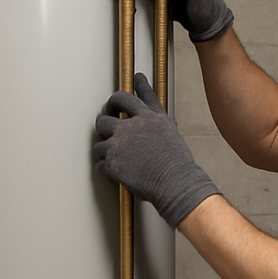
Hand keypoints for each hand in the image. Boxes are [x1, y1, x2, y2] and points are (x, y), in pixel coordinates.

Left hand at [94, 72, 220, 226]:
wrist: (176, 182)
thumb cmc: (178, 162)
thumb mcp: (171, 131)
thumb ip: (158, 118)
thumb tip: (156, 114)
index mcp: (147, 117)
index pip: (126, 98)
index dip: (117, 98)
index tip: (118, 96)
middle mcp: (131, 127)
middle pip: (104, 118)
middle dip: (103, 123)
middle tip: (105, 127)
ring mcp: (119, 145)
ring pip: (99, 145)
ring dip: (105, 151)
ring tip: (116, 157)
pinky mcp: (112, 164)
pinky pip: (99, 164)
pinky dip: (106, 169)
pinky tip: (116, 171)